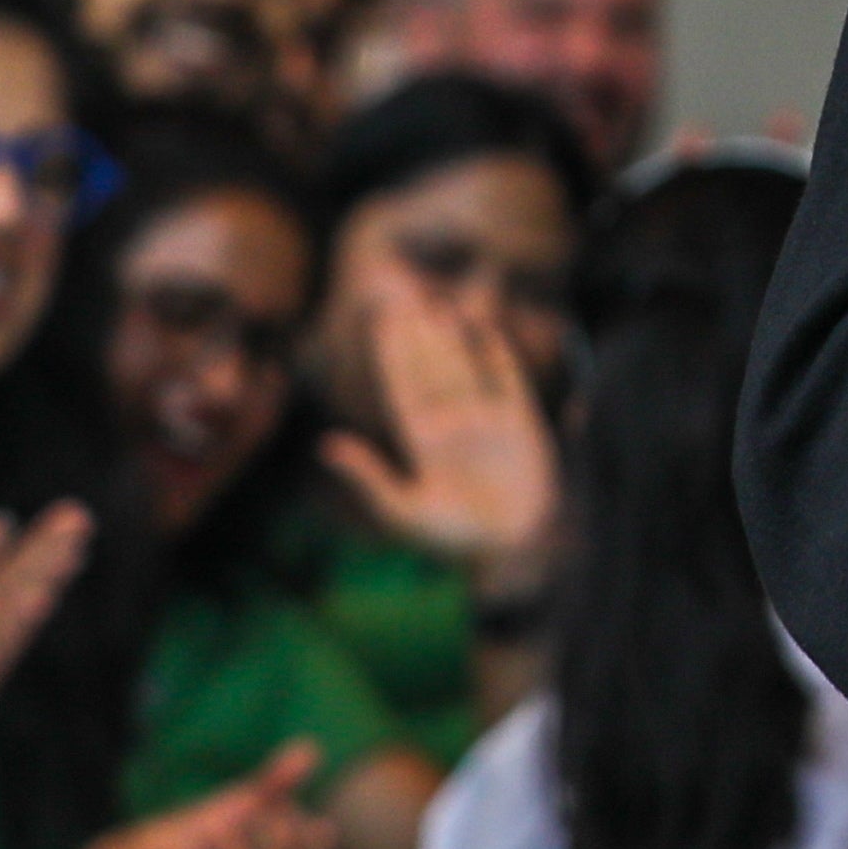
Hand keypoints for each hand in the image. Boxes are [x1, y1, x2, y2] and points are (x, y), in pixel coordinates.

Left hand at [319, 293, 557, 573]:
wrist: (511, 548)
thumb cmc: (453, 537)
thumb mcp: (402, 511)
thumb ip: (367, 476)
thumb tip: (325, 445)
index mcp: (422, 442)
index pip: (404, 388)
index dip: (393, 355)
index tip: (381, 322)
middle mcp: (452, 425)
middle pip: (432, 371)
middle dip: (418, 338)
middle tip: (404, 300)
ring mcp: (488, 422)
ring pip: (465, 370)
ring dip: (452, 340)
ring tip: (437, 307)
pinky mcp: (522, 425)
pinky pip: (508, 381)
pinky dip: (497, 355)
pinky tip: (484, 329)